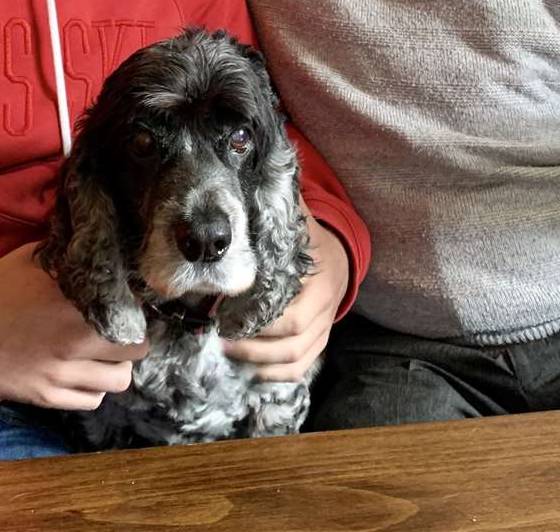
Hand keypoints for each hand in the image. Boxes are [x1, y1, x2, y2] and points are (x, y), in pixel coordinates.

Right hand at [0, 242, 149, 409]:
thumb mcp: (34, 259)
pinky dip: (94, 388)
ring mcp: (62, 372)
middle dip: (136, 337)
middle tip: (125, 329)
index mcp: (76, 301)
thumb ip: (70, 256)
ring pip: (119, 380)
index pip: (135, 310)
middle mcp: (75, 339)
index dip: (141, 307)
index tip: (138, 304)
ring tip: (105, 353)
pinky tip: (83, 372)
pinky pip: (92, 400)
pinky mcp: (47, 396)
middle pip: (138, 347)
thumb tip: (102, 245)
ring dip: (118, 365)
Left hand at [224, 217, 346, 381]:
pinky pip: (300, 367)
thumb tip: (252, 184)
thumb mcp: (301, 222)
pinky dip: (275, 374)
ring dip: (259, 361)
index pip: (292, 313)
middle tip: (219, 334)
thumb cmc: (312, 239)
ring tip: (226, 350)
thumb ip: (279, 210)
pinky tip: (249, 371)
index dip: (260, 320)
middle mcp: (325, 309)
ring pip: (294, 358)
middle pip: (291, 339)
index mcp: (319, 281)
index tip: (226, 313)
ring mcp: (323, 329)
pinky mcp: (319, 343)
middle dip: (253, 342)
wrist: (340, 258)